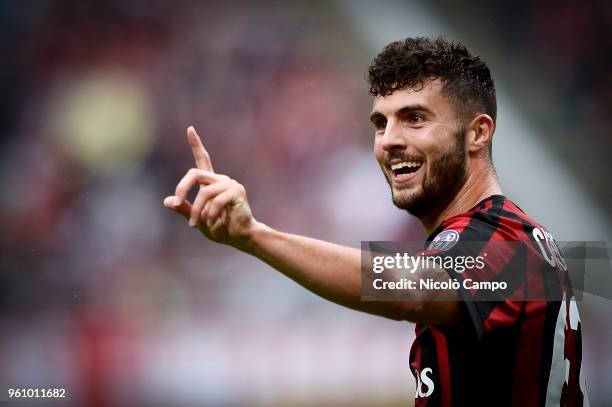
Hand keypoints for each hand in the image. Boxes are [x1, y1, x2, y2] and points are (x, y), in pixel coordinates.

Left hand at [163, 126, 257, 248]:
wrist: (239, 237)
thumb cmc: (220, 228)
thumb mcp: (197, 219)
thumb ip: (184, 209)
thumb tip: (167, 201)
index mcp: (210, 183)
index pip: (202, 159)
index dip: (196, 144)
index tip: (190, 128)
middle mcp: (220, 179)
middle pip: (194, 173)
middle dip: (182, 188)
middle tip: (177, 203)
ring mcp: (230, 184)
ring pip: (204, 192)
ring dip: (196, 210)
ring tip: (196, 224)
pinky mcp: (237, 191)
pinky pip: (216, 200)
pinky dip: (211, 214)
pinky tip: (212, 222)